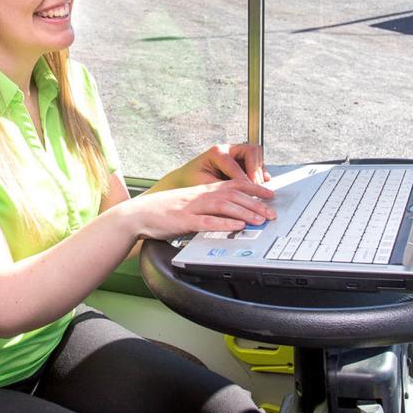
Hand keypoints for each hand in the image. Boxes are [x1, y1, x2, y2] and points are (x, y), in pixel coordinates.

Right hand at [122, 177, 276, 239]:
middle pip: (233, 195)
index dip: (254, 188)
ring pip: (223, 206)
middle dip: (255, 203)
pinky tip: (236, 227)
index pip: (234, 184)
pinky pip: (207, 222)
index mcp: (204, 190)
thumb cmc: (166, 210)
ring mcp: (193, 207)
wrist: (140, 213)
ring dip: (244, 213)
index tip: (270, 193)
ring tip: (259, 220)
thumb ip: (211, 207)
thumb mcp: (192, 203)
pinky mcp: (184, 221)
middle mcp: (201, 195)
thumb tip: (233, 214)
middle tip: (271, 212)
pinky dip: (224, 224)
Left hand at [161, 143, 271, 189]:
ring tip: (258, 186)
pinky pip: (257, 162)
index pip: (235, 165)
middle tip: (256, 186)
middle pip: (252, 150)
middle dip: (255, 170)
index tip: (250, 193)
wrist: (185, 178)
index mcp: (216, 152)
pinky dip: (260, 172)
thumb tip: (238, 195)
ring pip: (257, 154)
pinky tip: (261, 183)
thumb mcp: (203, 186)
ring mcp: (235, 153)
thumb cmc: (191, 181)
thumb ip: (221, 189)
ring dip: (259, 170)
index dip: (244, 180)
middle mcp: (227, 149)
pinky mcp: (241, 160)